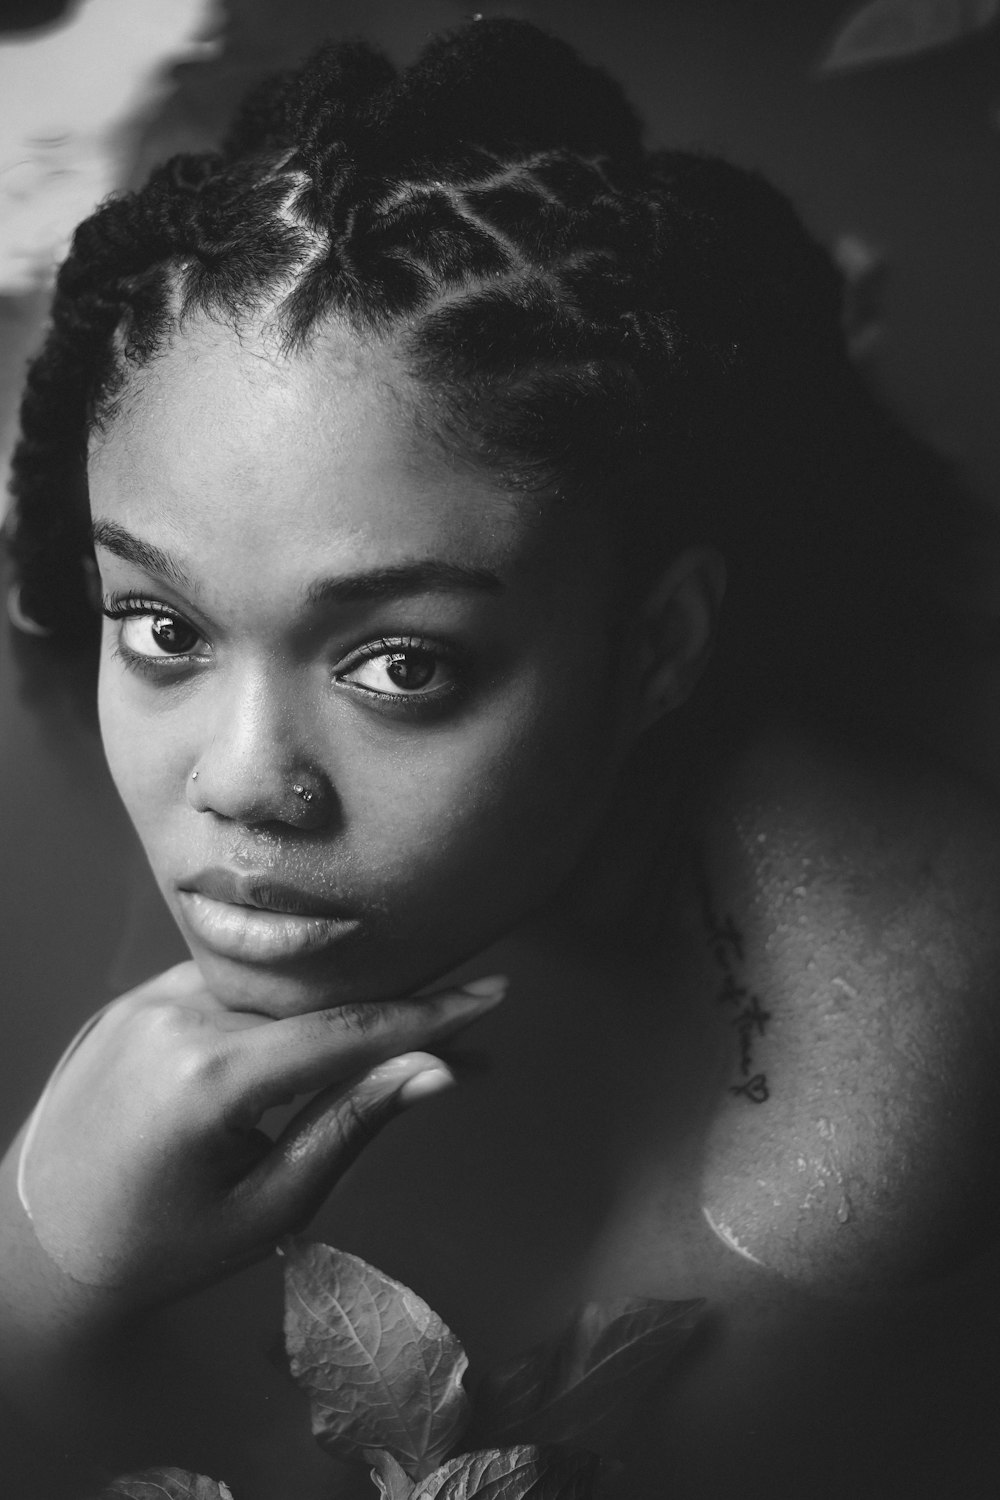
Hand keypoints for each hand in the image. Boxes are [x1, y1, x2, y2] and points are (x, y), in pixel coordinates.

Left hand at [13, 961, 504, 1313]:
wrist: (31, 1251)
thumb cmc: (156, 1251)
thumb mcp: (267, 1210)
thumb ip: (351, 1125)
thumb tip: (436, 1070)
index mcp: (208, 1075)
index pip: (346, 1030)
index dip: (428, 1014)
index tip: (492, 995)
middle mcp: (175, 1013)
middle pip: (314, 995)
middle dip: (391, 1008)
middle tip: (459, 1026)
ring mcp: (145, 998)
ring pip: (270, 984)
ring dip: (332, 1005)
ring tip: (391, 1033)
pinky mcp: (129, 1000)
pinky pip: (224, 984)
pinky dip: (273, 1005)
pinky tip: (306, 1031)